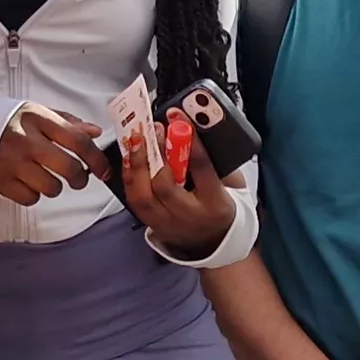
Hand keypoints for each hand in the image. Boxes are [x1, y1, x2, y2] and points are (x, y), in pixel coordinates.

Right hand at [0, 104, 101, 203]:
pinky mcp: (1, 181)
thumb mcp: (34, 113)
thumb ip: (66, 122)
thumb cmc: (4, 122)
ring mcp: (12, 163)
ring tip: (46, 177)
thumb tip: (94, 132)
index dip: (96, 159)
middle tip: (78, 178)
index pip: (77, 141)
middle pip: (69, 168)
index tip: (103, 169)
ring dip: (55, 187)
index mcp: (37, 119)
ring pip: (51, 187)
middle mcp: (26, 141)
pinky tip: (27, 182)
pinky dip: (33, 194)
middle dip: (80, 178)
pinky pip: (30, 198)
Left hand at [116, 107, 236, 258]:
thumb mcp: (229, 182)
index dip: (189, 141)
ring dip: (136, 165)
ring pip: (143, 196)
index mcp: (215, 202)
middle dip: (156, 153)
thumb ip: (214, 158)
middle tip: (154, 130)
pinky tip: (130, 158)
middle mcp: (189, 216)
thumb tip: (190, 127)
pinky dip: (129, 177)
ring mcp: (167, 223)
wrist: (214, 241)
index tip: (178, 119)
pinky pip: (134, 201)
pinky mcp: (152, 224)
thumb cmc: (220, 204)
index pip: (202, 169)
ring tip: (136, 141)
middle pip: (165, 186)